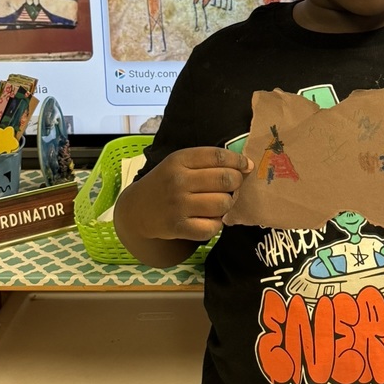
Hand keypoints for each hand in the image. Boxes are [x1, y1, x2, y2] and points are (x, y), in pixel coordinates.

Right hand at [117, 146, 253, 245]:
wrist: (137, 210)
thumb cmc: (166, 182)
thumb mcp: (180, 163)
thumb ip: (209, 161)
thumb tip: (246, 166)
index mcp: (180, 160)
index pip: (218, 156)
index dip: (238, 160)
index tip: (246, 165)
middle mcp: (178, 181)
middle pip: (225, 179)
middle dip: (236, 182)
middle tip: (232, 186)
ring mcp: (178, 205)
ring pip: (223, 203)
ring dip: (227, 204)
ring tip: (219, 202)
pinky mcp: (179, 227)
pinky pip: (213, 227)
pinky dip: (216, 224)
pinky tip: (208, 218)